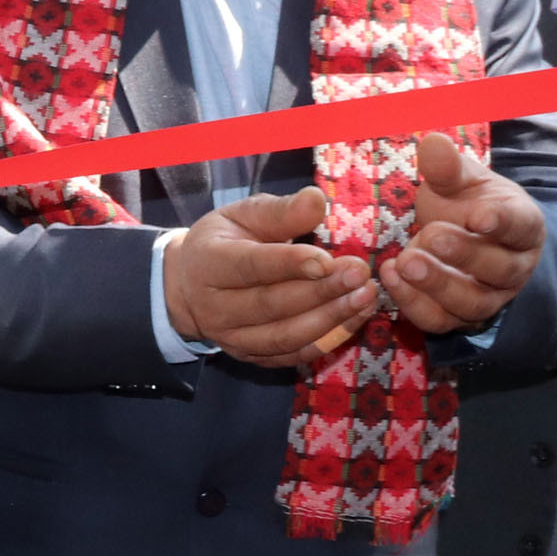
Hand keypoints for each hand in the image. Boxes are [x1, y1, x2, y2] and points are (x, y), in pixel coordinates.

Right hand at [160, 188, 374, 367]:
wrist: (190, 285)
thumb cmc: (225, 240)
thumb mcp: (244, 215)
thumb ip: (280, 211)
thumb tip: (316, 199)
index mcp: (208, 264)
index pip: (250, 266)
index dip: (289, 264)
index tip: (328, 260)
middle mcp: (215, 308)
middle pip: (270, 305)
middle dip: (320, 292)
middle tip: (360, 275)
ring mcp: (232, 338)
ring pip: (284, 336)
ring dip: (330, 320)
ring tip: (365, 297)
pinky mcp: (252, 357)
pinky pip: (293, 355)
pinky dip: (328, 340)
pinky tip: (356, 318)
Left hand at [378, 132, 545, 335]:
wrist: (462, 237)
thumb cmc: (466, 203)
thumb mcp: (460, 181)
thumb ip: (447, 167)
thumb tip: (432, 142)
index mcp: (523, 226)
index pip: (521, 227)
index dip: (503, 223)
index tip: (480, 216)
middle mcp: (513, 267)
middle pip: (497, 269)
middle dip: (463, 254)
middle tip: (428, 235)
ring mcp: (488, 297)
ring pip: (471, 302)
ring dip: (436, 284)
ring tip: (404, 261)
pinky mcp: (458, 317)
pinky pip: (440, 320)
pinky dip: (414, 303)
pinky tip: (389, 276)